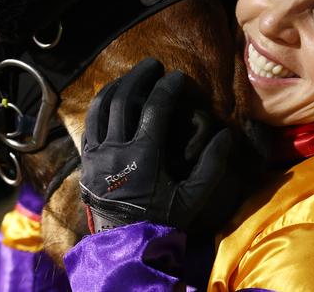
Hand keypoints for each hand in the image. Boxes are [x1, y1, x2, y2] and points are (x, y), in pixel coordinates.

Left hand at [80, 58, 234, 232]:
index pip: (155, 107)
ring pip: (102, 108)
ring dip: (117, 86)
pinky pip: (90, 124)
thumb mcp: (194, 198)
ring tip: (131, 76)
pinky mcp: (87, 162)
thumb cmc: (163, 223)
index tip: (179, 76)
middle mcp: (116, 150)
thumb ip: (213, 166)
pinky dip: (101, 106)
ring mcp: (97, 155)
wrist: (125, 249)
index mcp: (143, 156)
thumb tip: (226, 135)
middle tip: (153, 65)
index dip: (168, 86)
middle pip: (124, 99)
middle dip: (139, 76)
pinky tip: (111, 99)